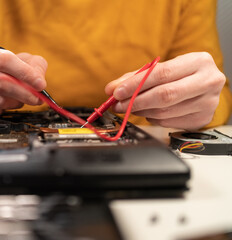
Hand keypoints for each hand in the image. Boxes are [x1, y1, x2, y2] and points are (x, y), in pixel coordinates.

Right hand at [0, 42, 46, 115]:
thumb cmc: (3, 69)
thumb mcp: (22, 60)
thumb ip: (35, 66)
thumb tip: (39, 82)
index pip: (5, 60)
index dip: (25, 73)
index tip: (40, 84)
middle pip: (2, 83)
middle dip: (24, 93)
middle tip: (37, 99)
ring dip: (13, 103)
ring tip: (18, 99)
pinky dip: (1, 110)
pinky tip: (2, 103)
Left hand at [105, 52, 225, 129]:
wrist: (205, 84)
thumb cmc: (181, 74)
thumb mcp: (162, 69)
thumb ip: (136, 77)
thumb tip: (111, 89)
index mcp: (199, 61)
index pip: (161, 74)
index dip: (136, 84)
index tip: (117, 92)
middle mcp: (208, 81)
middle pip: (164, 95)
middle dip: (135, 101)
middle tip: (118, 105)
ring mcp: (208, 103)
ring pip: (164, 112)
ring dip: (141, 112)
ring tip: (129, 108)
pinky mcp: (203, 119)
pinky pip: (168, 122)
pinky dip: (152, 119)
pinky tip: (148, 113)